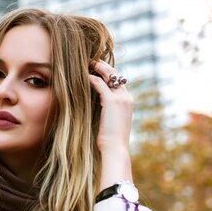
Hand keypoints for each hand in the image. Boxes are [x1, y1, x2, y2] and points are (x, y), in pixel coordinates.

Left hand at [88, 60, 133, 188]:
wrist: (115, 150)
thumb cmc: (110, 141)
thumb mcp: (111, 123)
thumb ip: (108, 112)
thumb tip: (97, 108)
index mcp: (128, 102)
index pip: (119, 81)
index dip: (109, 73)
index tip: (98, 68)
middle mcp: (127, 97)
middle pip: (116, 74)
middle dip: (104, 66)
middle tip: (91, 60)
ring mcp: (121, 98)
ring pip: (109, 75)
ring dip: (97, 68)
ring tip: (86, 63)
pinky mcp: (111, 101)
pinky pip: (100, 84)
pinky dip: (91, 78)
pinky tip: (83, 77)